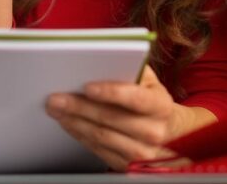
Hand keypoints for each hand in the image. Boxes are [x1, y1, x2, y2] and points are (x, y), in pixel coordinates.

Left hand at [45, 66, 215, 171]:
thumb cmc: (152, 100)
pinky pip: (98, 150)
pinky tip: (69, 123)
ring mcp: (141, 153)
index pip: (135, 99)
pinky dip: (80, 135)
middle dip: (79, 107)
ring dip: (74, 122)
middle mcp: (154, 132)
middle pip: (111, 119)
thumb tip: (100, 61)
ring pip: (101, 137)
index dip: (111, 92)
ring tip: (57, 110)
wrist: (170, 133)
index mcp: (161, 106)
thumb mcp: (150, 81)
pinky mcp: (128, 166)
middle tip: (56, 98)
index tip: (87, 86)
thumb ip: (131, 69)